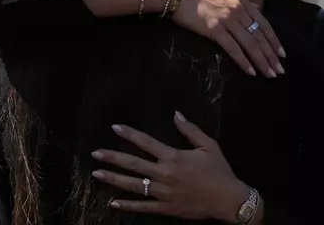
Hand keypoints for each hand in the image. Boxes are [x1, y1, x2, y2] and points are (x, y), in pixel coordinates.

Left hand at [91, 111, 248, 222]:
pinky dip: (127, 205)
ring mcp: (163, 193)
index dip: (130, 134)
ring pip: (133, 185)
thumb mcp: (209, 146)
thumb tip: (176, 114)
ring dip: (113, 179)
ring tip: (97, 174)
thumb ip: (191, 130)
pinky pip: (142, 206)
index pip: (147, 142)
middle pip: (133, 164)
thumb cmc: (219, 171)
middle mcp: (165, 174)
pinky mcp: (165, 208)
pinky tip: (113, 203)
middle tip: (95, 153)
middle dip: (113, 157)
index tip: (115, 127)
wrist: (228, 200)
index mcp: (174, 157)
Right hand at [171, 0, 284, 77]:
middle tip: (279, 70)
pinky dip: (243, 61)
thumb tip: (257, 8)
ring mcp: (227, 20)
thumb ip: (241, 2)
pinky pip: (234, 48)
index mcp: (242, 1)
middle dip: (271, 55)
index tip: (281, 54)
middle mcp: (238, 10)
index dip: (274, 40)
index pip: (264, 24)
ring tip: (269, 73)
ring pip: (250, 44)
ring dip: (262, 61)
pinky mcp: (215, 29)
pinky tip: (250, 71)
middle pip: (259, 36)